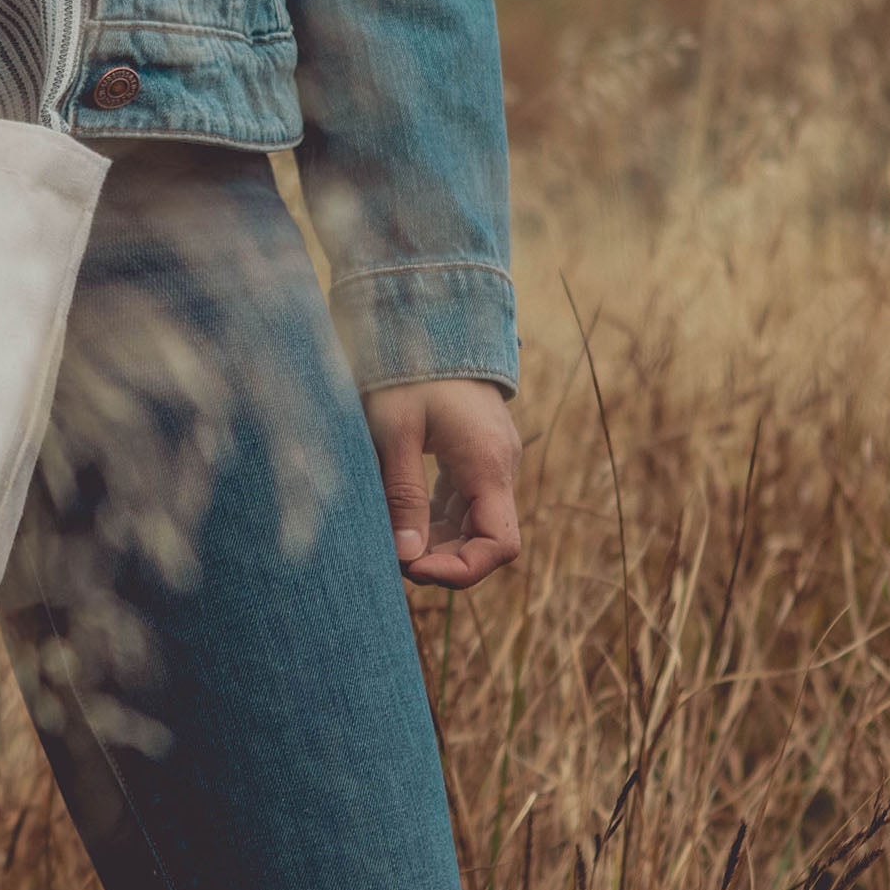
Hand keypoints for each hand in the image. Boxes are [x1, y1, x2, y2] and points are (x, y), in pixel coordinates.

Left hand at [364, 378, 522, 589]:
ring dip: (437, 542)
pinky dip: (436, 519)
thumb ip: (403, 494)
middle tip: (392, 559)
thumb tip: (406, 557)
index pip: (499, 545)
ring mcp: (490, 460)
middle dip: (443, 560)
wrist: (430, 319)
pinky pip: (463, 502)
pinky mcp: (475, 454)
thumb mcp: (395, 431)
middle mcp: (499, 467)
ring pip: (473, 523)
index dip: (462, 571)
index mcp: (487, 464)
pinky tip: (401, 520)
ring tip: (390, 541)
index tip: (414, 569)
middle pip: (486, 540)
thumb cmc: (408, 369)